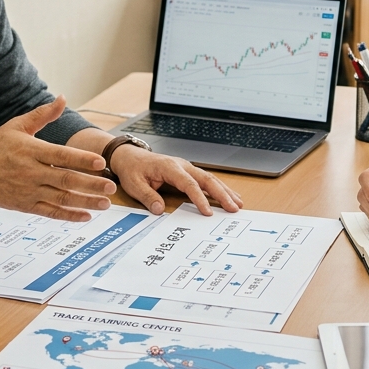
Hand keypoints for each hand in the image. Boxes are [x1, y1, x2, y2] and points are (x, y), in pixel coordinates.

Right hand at [0, 96, 116, 221]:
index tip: (100, 162)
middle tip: (111, 186)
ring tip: (106, 203)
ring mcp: (29, 191)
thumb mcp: (16, 126)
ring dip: (86, 202)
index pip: (61, 155)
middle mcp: (31, 172)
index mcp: (31, 151)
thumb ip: (42, 115)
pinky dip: (69, 215)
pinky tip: (86, 215)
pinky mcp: (26, 206)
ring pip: (62, 198)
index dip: (81, 159)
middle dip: (91, 184)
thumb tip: (62, 98)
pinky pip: (51, 212)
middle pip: (65, 179)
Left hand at [110, 145, 242, 215]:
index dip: (200, 198)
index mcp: (170, 167)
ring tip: (238, 203)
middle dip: (222, 194)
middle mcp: (182, 166)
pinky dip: (219, 188)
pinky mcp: (188, 172)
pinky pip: (206, 180)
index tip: (208, 212)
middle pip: (207, 179)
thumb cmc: (132, 169)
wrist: (130, 156)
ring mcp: (187, 168)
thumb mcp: (134, 184)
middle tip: (234, 208)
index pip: (189, 184)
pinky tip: (229, 196)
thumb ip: (147, 196)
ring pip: (210, 178)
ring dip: (225, 191)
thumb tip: (160, 209)